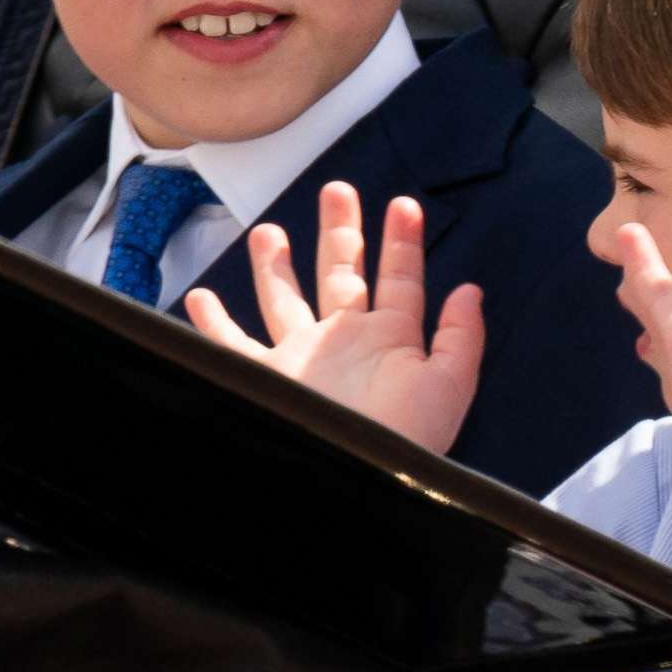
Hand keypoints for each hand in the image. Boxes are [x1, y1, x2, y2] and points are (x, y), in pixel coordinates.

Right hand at [186, 182, 485, 453]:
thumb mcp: (448, 385)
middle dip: (340, 232)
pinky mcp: (266, 378)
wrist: (356, 480)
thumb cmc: (406, 440)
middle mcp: (343, 342)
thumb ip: (461, 336)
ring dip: (276, 265)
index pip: (400, 279)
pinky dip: (213, 324)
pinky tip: (201, 300)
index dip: (403, 242)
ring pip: (284, 299)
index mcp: (391, 339)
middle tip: (337, 191)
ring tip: (268, 230)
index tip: (406, 205)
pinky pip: (233, 346)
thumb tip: (469, 290)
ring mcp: (302, 359)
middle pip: (340, 273)